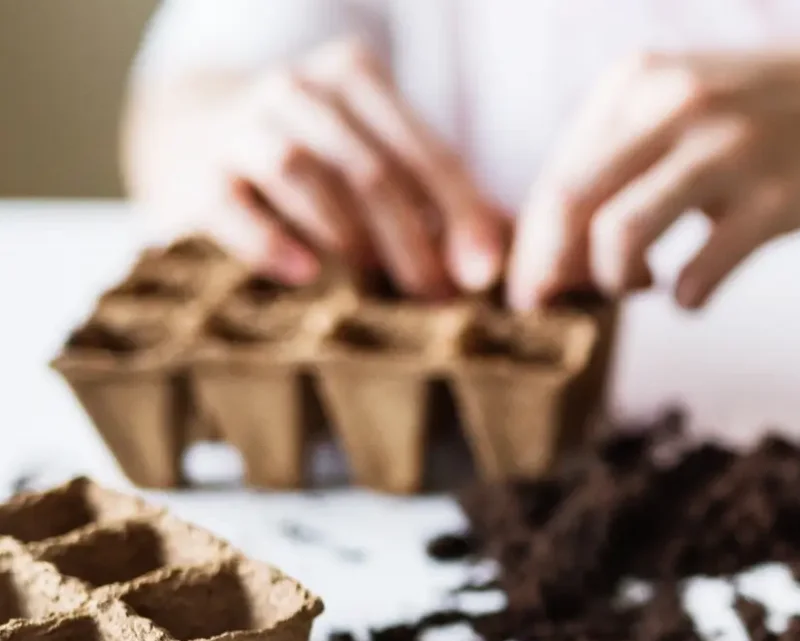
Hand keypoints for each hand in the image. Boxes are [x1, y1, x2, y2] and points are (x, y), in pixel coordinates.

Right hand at [189, 39, 505, 295]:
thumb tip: (500, 265)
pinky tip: (304, 274)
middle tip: (436, 299)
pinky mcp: (194, 173)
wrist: (195, 137)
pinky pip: (232, 205)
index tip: (483, 275)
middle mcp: (297, 88)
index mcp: (356, 79)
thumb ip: (439, 200)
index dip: (460, 214)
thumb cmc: (322, 166)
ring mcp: (240, 125)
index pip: (423, 150)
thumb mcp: (380, 160)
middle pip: (369, 167)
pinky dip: (269, 239)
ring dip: (350, 239)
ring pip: (302, 171)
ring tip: (378, 291)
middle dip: (412, 240)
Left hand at [508, 47, 799, 310]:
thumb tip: (558, 239)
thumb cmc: (771, 114)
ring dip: (616, 281)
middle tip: (555, 307)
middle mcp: (674, 104)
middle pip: (569, 203)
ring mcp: (727, 150)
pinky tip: (694, 294)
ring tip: (642, 285)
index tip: (536, 284)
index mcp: (640, 79)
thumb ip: (625, 149)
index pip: (558, 170)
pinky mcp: (775, 199)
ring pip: (618, 236)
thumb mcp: (687, 98)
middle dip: (550, 270)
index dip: (534, 241)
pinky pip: (699, 271)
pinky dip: (686, 299)